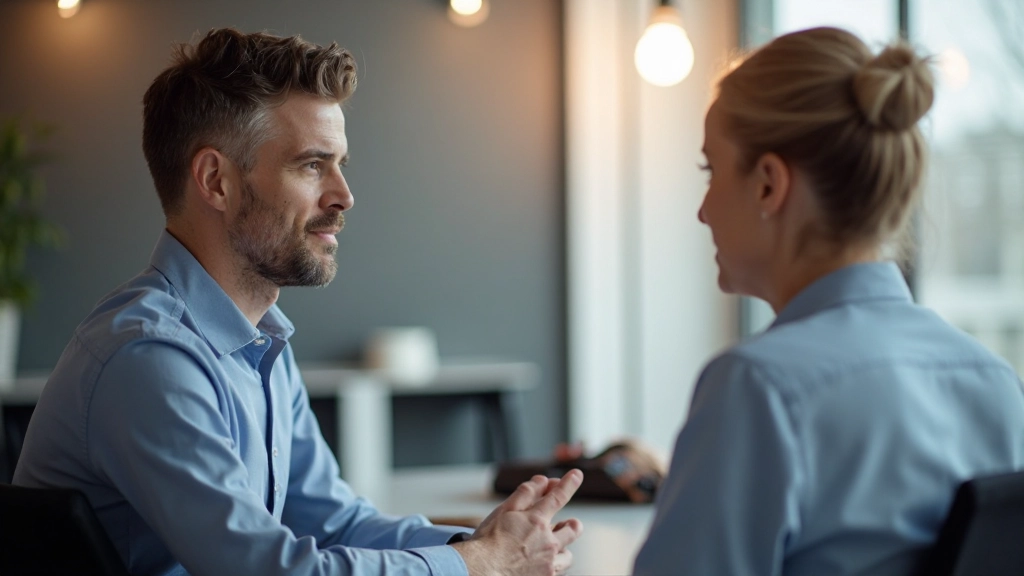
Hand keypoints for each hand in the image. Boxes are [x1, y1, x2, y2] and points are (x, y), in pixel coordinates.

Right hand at [452, 469, 584, 575]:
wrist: (481, 572)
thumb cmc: (488, 542)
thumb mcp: (503, 511)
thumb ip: (525, 494)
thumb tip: (542, 480)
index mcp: (536, 521)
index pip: (558, 496)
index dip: (569, 484)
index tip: (577, 475)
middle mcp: (548, 542)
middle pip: (572, 529)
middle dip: (572, 524)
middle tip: (567, 523)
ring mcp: (549, 563)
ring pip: (567, 555)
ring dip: (562, 548)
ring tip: (550, 549)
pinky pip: (558, 571)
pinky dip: (553, 566)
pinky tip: (540, 564)